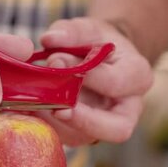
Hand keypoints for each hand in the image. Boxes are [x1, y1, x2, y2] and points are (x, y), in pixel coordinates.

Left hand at [35, 17, 152, 145]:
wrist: (99, 59)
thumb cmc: (96, 42)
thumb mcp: (89, 28)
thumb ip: (72, 31)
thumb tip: (49, 39)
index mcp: (138, 77)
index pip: (116, 83)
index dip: (86, 75)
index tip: (55, 59)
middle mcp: (129, 108)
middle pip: (117, 129)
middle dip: (83, 120)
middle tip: (56, 108)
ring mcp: (107, 126)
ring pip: (87, 137)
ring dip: (57, 125)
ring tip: (34, 105)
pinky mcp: (84, 134)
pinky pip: (66, 138)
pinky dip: (46, 125)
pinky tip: (29, 110)